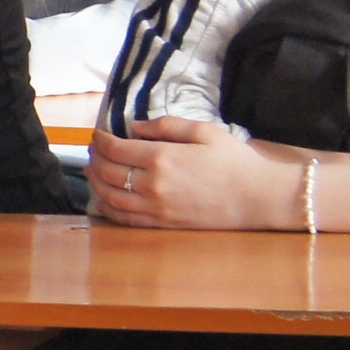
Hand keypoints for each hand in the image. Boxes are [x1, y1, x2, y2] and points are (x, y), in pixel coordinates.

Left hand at [90, 117, 295, 230]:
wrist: (257, 197)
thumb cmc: (234, 161)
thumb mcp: (203, 131)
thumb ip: (166, 125)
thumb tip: (135, 126)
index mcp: (162, 157)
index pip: (115, 148)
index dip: (100, 140)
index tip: (96, 134)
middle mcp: (153, 184)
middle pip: (107, 172)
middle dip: (94, 159)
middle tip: (92, 151)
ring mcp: (156, 208)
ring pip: (110, 196)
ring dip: (95, 182)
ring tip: (92, 171)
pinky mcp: (162, 224)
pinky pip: (125, 218)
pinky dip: (108, 208)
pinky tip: (103, 200)